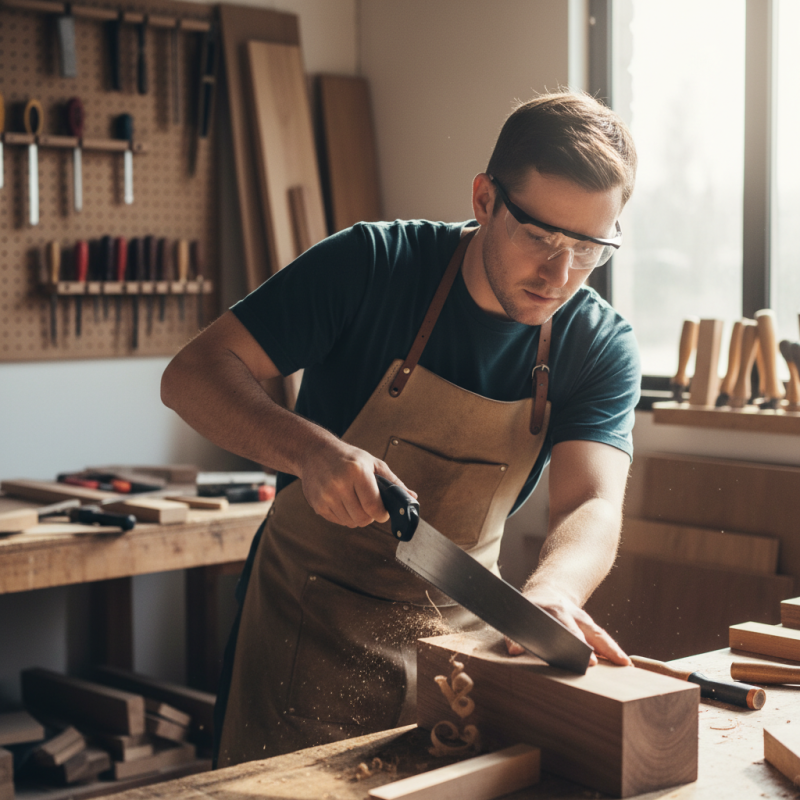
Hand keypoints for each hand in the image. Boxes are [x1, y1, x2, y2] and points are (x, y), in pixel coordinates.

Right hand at [299, 438, 415, 527]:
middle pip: (363, 518)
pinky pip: (338, 521)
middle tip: (370, 506)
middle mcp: (339, 484)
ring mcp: (327, 496)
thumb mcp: (373, 463)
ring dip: (358, 517)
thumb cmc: (348, 457)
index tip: (383, 512)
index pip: (374, 506)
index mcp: (357, 472)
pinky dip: (345, 516)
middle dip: (371, 516)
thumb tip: (412, 497)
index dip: (382, 514)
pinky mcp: (317, 505)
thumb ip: (393, 481)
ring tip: (356, 501)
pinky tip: (343, 502)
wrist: (315, 453)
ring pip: (351, 522)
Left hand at [505, 586, 630, 666]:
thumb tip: (514, 651)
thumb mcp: (517, 616)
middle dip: (586, 646)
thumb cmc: (530, 610)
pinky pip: (603, 638)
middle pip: (581, 629)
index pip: (559, 625)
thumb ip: (513, 634)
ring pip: (598, 633)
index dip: (565, 638)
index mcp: (551, 609)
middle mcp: (569, 612)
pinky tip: (624, 663)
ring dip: (610, 648)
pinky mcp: (590, 626)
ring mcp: (582, 618)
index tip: (565, 648)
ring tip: (624, 665)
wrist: (548, 590)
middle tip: (592, 662)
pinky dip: (613, 650)